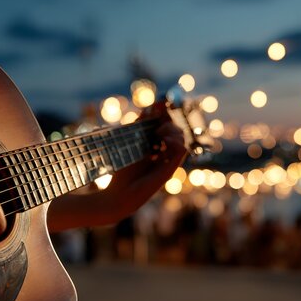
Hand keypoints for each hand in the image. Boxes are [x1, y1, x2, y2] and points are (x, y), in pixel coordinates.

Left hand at [47, 118, 185, 231]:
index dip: (166, 115)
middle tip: (155, 126)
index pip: (167, 126)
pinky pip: (182, 150)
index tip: (160, 104)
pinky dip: (175, 141)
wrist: (118, 196)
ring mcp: (168, 163)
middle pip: (176, 130)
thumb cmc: (121, 173)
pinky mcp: (169, 171)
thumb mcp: (129, 144)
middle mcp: (164, 155)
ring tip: (158, 134)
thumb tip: (146, 109)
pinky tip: (162, 141)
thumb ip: (137, 128)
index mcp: (156, 148)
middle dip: (168, 122)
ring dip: (172, 130)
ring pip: (182, 138)